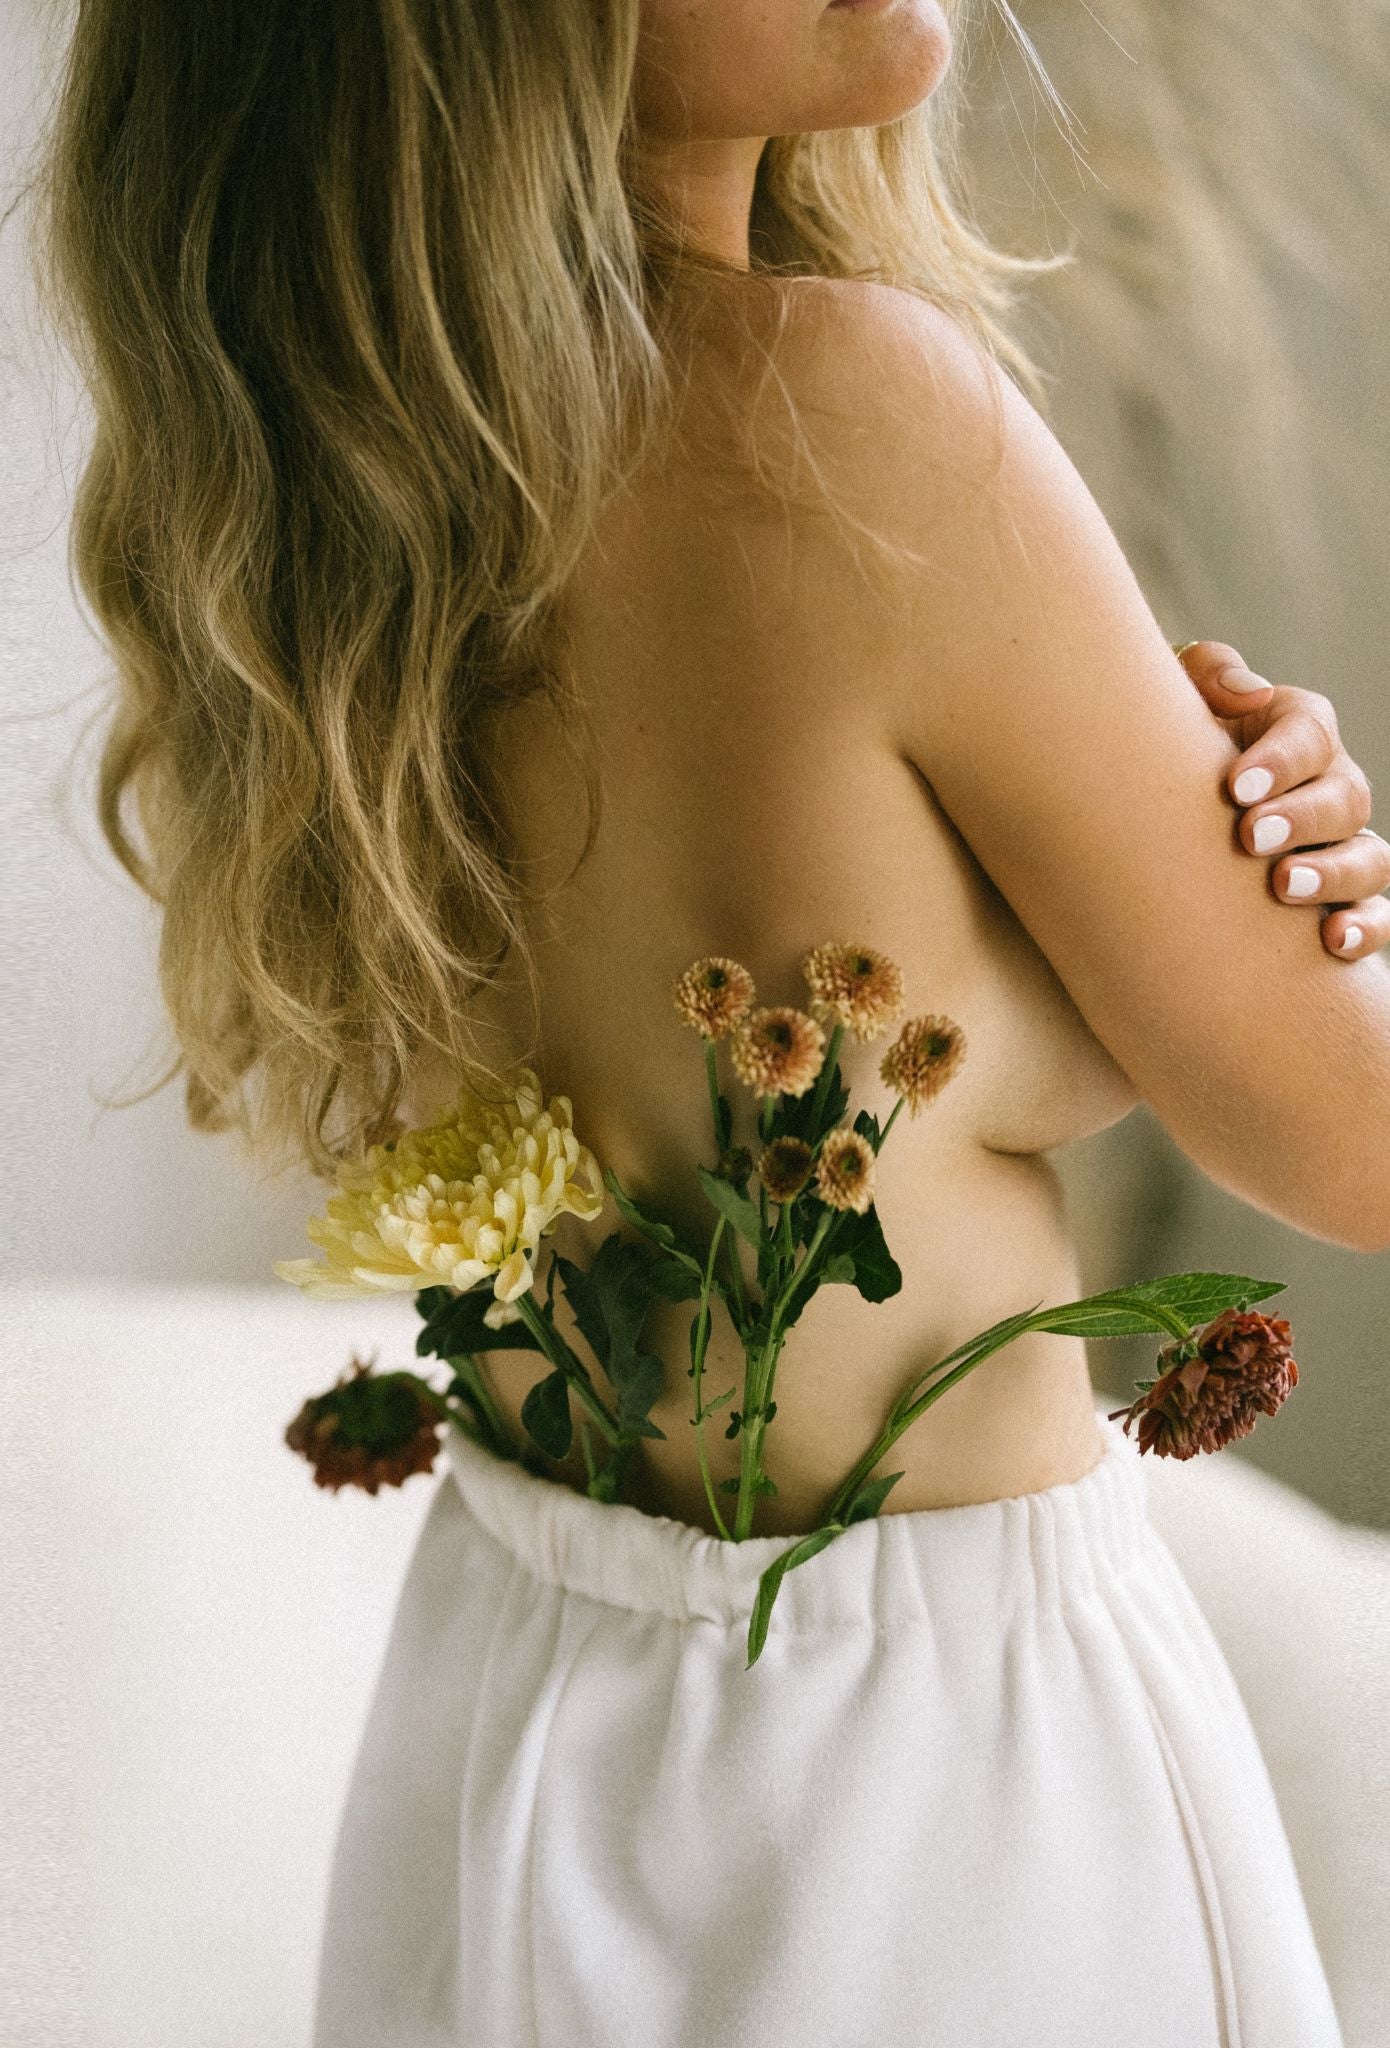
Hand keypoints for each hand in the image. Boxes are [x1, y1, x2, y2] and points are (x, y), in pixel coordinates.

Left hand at [1175, 639, 1389, 961]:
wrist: (1155, 822)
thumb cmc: (1167, 753)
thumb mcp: (1175, 700)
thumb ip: (1207, 673)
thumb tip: (1250, 692)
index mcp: (1296, 732)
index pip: (1310, 733)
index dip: (1280, 760)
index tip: (1235, 787)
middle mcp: (1330, 787)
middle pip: (1345, 796)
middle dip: (1301, 817)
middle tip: (1250, 837)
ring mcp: (1343, 847)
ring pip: (1371, 858)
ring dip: (1334, 873)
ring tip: (1285, 885)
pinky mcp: (1343, 902)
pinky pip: (1378, 915)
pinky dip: (1368, 927)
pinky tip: (1334, 941)